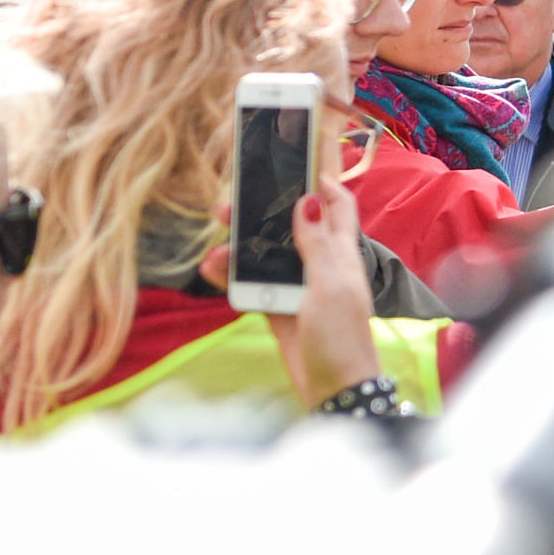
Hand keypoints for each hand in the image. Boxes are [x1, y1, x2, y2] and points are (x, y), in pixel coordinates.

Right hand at [201, 178, 383, 408]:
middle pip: (290, 226)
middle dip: (262, 213)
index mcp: (341, 252)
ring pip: (265, 254)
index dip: (320, 184)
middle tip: (230, 204)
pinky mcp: (276, 307)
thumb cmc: (340, 334)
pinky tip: (212, 268)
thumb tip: (307, 201)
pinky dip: (231, 276)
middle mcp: (319, 263)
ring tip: (216, 243)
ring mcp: (296, 285)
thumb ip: (316, 244)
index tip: (293, 166)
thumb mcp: (329, 285)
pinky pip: (250, 284)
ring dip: (240, 247)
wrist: (333, 388)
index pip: (336, 206)